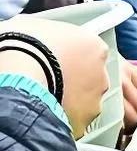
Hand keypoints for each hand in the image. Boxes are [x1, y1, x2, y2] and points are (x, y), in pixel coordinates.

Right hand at [9, 18, 110, 138]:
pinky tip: (46, 111)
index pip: (90, 51)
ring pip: (85, 102)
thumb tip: (37, 36)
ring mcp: (94, 102)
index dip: (72, 55)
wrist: (19, 79)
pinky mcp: (83, 124)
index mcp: (94, 46)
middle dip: (74, 79)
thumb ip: (47, 33)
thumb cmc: (24, 47)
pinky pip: (73, 121)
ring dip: (70, 100)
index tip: (57, 58)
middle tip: (51, 78)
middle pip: (91, 77)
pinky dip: (62, 117)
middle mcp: (102, 75)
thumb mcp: (32, 26)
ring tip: (46, 96)